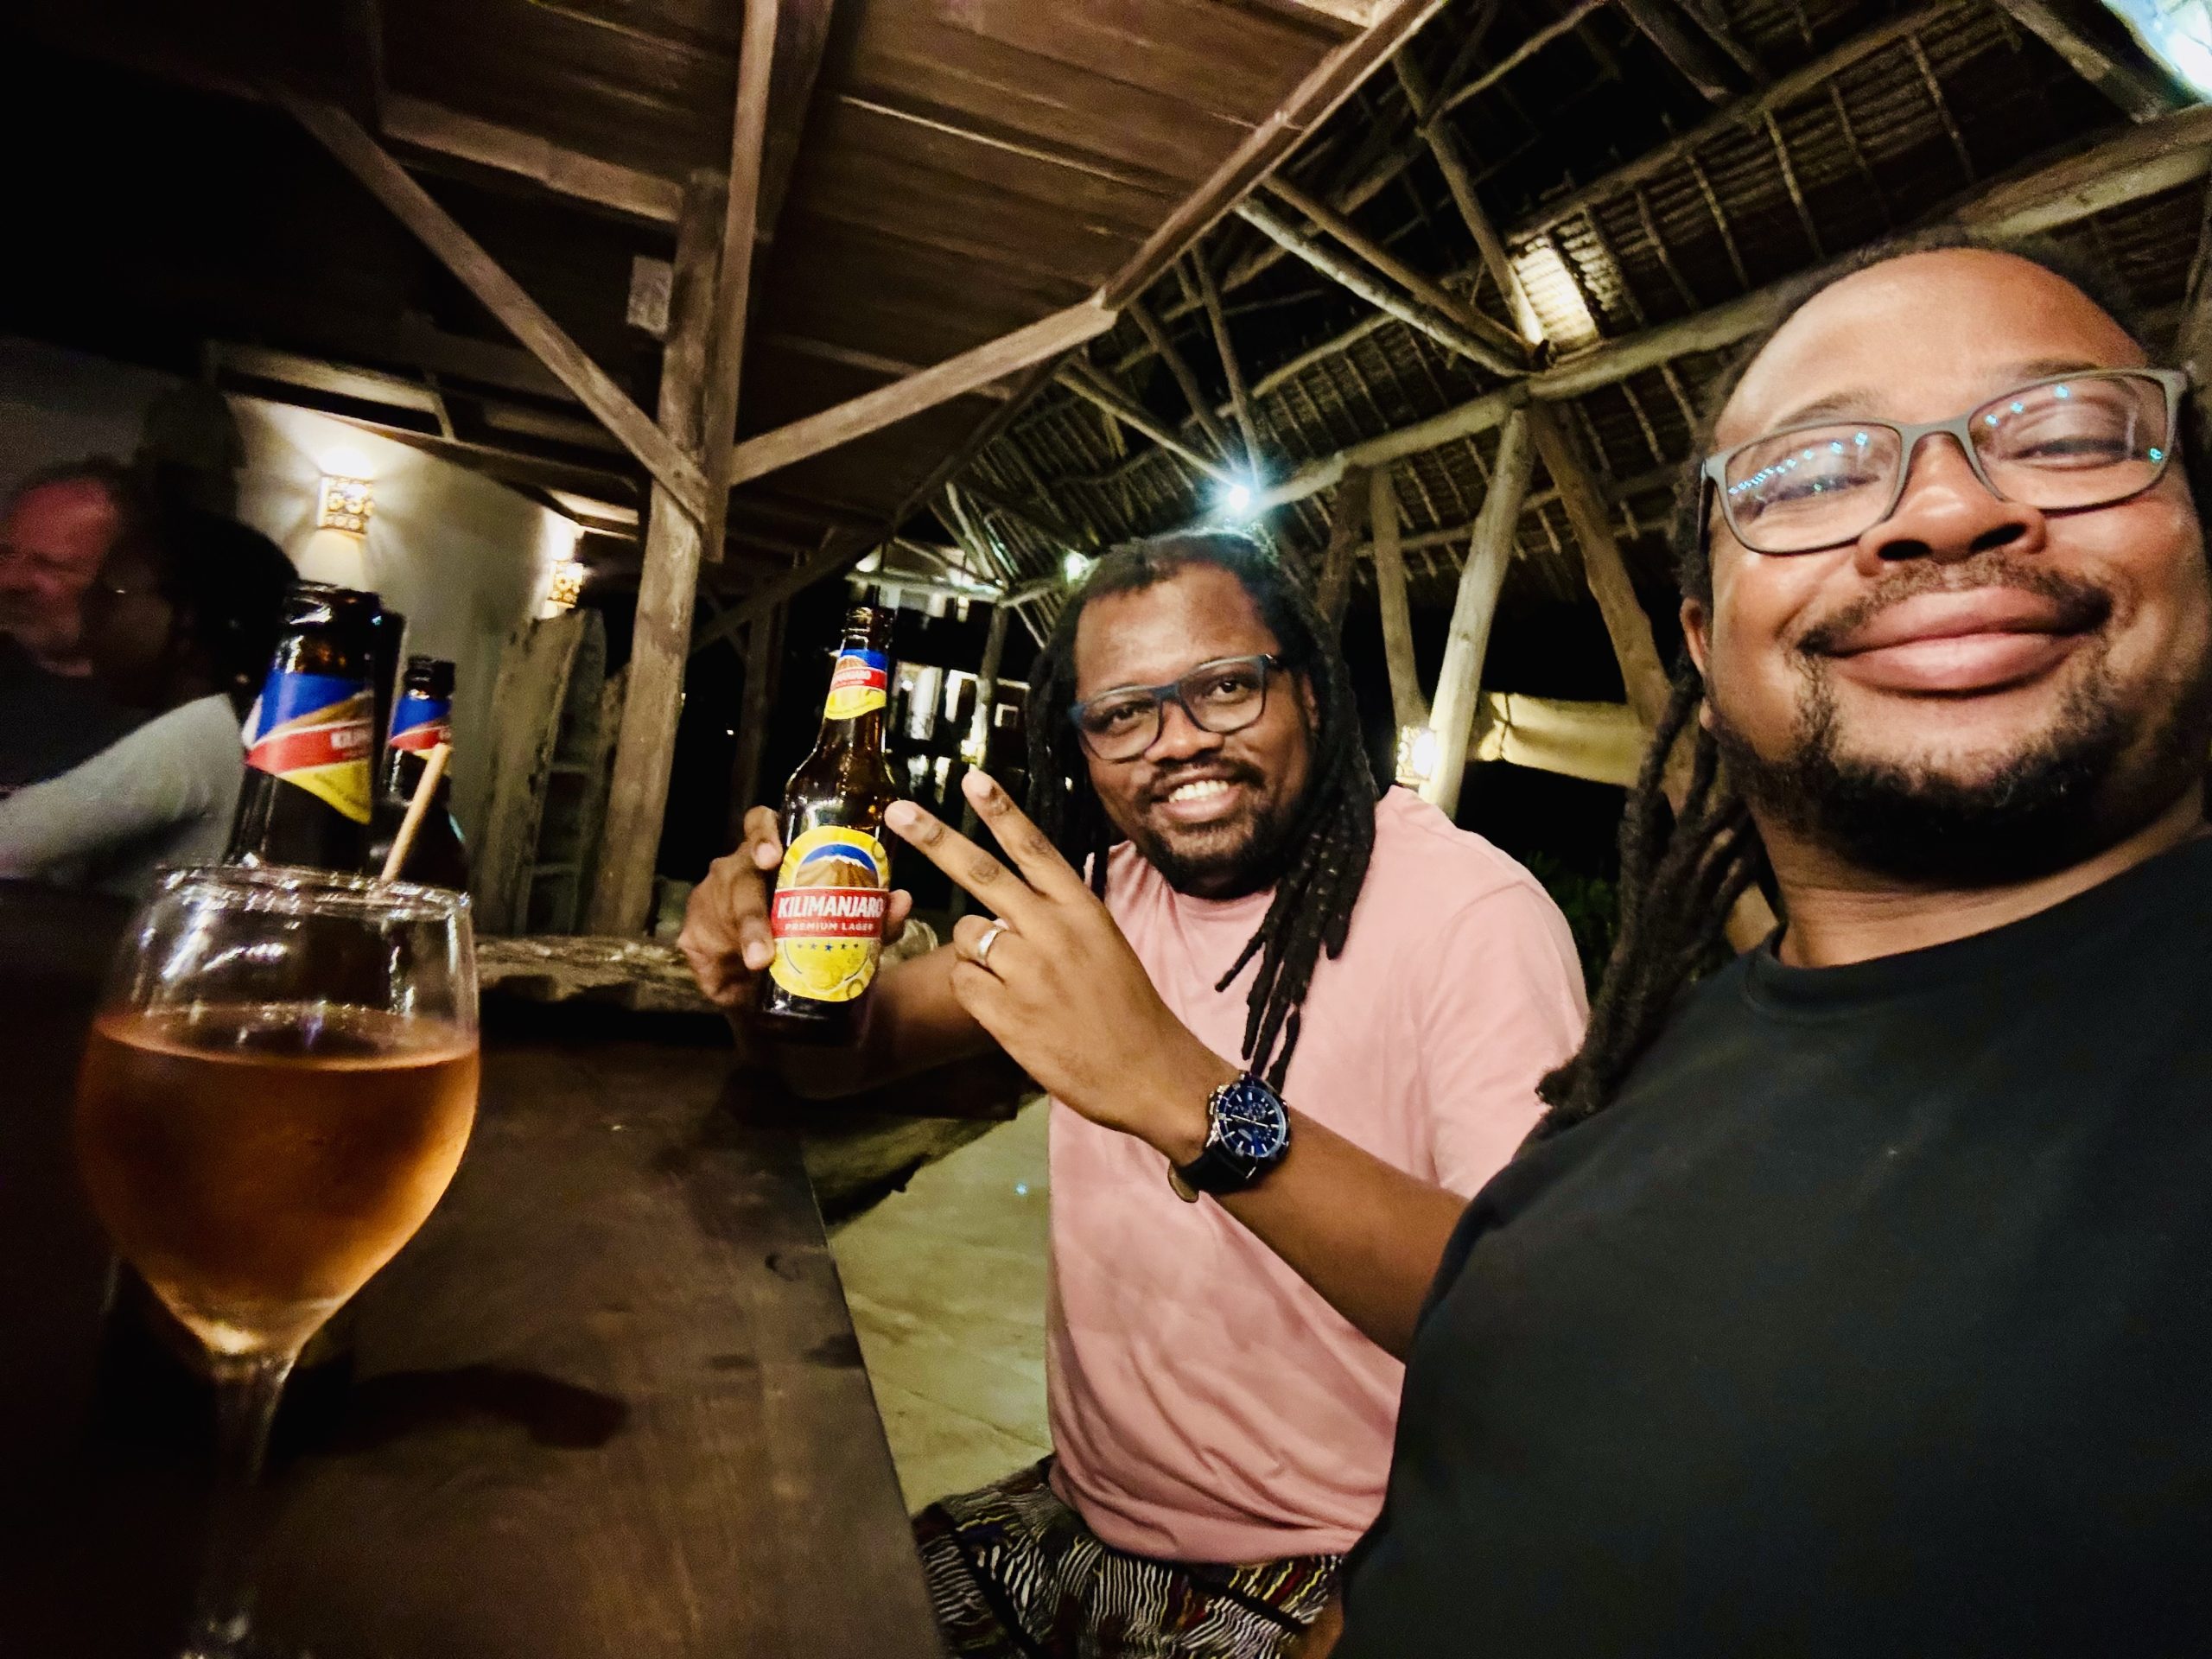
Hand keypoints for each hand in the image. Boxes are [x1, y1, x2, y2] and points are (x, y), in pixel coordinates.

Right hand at [677, 805, 913, 1012]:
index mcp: (774, 855)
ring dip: (745, 936)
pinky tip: (727, 978)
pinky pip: (701, 946)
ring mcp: (713, 900)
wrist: (785, 987)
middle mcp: (739, 870)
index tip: (774, 856)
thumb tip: (902, 901)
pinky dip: (716, 964)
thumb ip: (875, 917)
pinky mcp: (696, 938)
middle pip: (738, 872)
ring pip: (723, 908)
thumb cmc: (817, 940)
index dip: (764, 833)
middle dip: (752, 905)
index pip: (761, 825)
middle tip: (767, 931)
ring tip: (759, 961)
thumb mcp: (849, 929)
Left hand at [884, 770, 1236, 1159]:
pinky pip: (963, 982)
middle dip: (934, 838)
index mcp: (1081, 909)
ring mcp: (1027, 972)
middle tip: (898, 810)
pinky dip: (973, 991)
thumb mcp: (1103, 944)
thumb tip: (997, 910)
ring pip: (967, 935)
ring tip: (1016, 982)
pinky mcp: (1006, 1013)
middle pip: (981, 873)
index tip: (972, 778)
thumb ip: (1054, 918)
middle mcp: (1053, 931)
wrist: (1147, 1071)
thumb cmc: (1126, 1009)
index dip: (1001, 811)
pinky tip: (1007, 1008)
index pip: (1034, 848)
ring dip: (976, 952)